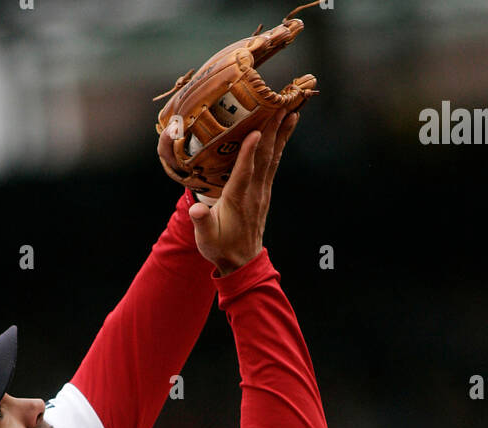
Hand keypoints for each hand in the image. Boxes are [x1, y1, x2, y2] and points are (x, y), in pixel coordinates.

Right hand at [187, 111, 298, 275]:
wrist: (241, 262)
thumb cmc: (220, 247)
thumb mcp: (205, 238)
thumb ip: (201, 221)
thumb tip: (195, 209)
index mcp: (236, 200)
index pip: (244, 173)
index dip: (249, 152)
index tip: (256, 131)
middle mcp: (254, 192)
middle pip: (264, 158)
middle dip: (272, 131)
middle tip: (280, 105)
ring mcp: (262, 191)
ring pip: (273, 157)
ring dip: (282, 133)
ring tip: (292, 110)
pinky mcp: (265, 191)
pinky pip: (274, 163)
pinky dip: (280, 144)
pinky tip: (285, 130)